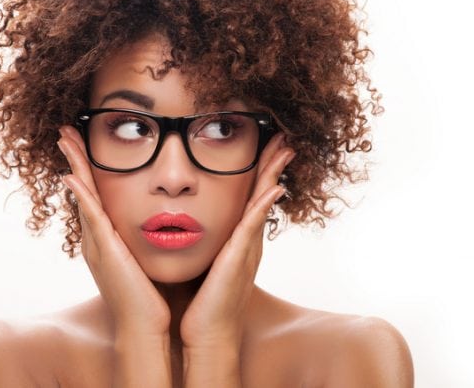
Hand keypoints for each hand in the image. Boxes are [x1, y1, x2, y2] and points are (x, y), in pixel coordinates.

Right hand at [58, 125, 170, 338]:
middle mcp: (97, 239)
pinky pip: (91, 218)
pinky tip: (73, 177)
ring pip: (83, 197)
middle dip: (75, 159)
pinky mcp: (106, 252)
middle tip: (66, 131)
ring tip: (66, 140)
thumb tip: (162, 223)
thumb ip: (145, 241)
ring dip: (75, 167)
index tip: (83, 143)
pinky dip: (82, 197)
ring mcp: (98, 245)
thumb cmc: (150, 298)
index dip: (88, 169)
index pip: (95, 195)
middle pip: (83, 190)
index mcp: (107, 240)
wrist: (145, 329)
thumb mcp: (145, 261)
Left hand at [179, 132, 294, 350]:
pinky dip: (264, 206)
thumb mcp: (203, 263)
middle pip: (264, 193)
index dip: (260, 171)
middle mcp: (247, 241)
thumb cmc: (201, 303)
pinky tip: (273, 188)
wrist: (207, 336)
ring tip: (285, 149)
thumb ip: (203, 242)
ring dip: (274, 175)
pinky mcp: (239, 259)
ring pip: (263, 203)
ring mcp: (247, 249)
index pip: (251, 197)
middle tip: (283, 137)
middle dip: (273, 164)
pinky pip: (253, 226)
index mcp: (237, 240)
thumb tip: (188, 223)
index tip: (265, 145)